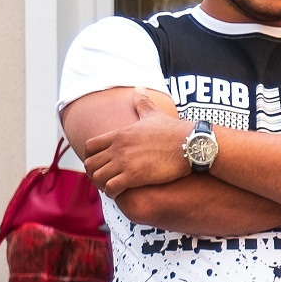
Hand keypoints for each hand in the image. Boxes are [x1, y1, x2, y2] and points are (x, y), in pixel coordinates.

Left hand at [79, 104, 203, 197]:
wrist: (191, 145)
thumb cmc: (174, 131)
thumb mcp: (155, 114)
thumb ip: (142, 103)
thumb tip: (139, 88)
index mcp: (119, 134)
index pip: (89, 146)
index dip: (90, 156)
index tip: (99, 162)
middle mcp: (117, 148)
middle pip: (90, 164)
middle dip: (94, 173)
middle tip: (104, 178)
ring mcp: (124, 163)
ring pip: (98, 177)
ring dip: (102, 184)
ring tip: (111, 188)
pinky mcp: (134, 177)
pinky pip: (112, 187)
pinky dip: (112, 192)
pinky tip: (119, 193)